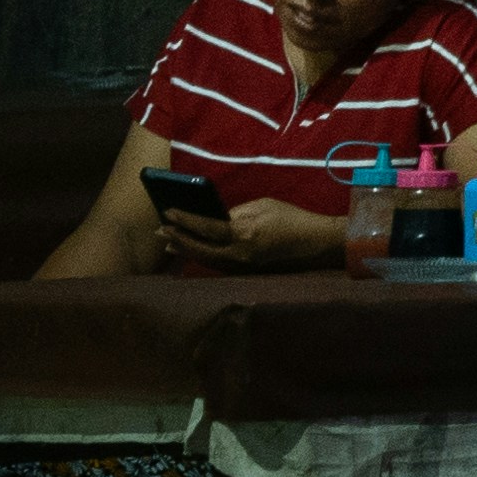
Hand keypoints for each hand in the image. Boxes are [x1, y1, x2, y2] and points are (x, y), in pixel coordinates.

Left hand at [155, 196, 343, 275]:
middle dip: (179, 238)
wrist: (315, 244)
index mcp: (243, 234)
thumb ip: (236, 212)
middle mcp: (239, 254)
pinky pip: (217, 264)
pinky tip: (194, 251)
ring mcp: (242, 266)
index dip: (184, 220)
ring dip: (187, 249)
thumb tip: (217, 219)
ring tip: (171, 242)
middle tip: (161, 230)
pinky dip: (202, 256)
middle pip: (200, 248)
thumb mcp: (263, 205)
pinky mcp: (246, 271)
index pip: (206, 227)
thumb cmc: (292, 218)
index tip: (167, 212)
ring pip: (206, 259)